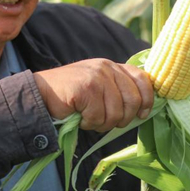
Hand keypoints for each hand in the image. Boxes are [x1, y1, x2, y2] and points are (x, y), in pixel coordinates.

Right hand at [33, 59, 153, 131]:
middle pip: (133, 101)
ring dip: (102, 123)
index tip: (142, 114)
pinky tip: (80, 117)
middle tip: (107, 121)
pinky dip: (89, 123)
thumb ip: (119, 91)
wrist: (42, 93)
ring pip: (116, 113)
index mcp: (113, 66)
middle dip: (122, 119)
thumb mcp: (100, 87)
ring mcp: (97, 77)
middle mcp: (107, 68)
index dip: (147, 99)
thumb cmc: (73, 96)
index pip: (142, 79)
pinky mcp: (86, 88)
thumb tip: (144, 110)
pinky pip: (98, 117)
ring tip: (90, 118)